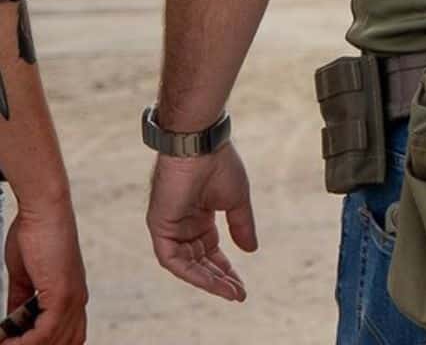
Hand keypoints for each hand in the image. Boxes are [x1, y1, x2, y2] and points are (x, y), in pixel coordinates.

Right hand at [4, 202, 87, 344]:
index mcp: (73, 295)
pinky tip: (6, 341)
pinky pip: (46, 332)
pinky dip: (25, 343)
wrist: (45, 211)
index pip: (69, 334)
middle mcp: (78, 299)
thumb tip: (12, 321)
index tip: (18, 344)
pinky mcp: (62, 293)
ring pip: (56, 341)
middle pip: (67, 341)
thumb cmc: (36, 236)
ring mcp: (73, 297)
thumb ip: (22, 301)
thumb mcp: (25, 278)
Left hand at [146, 143, 255, 301]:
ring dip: (207, 280)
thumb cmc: (219, 164)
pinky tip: (210, 280)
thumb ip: (241, 226)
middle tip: (238, 293)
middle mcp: (183, 224)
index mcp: (199, 216)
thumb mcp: (237, 200)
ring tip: (229, 291)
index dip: (226, 268)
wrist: (200, 146)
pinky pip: (172, 259)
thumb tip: (251, 250)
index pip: (211, 250)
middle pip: (200, 260)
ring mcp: (170, 226)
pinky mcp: (160, 226)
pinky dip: (191, 272)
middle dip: (219, 278)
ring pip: (186, 265)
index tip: (242, 284)